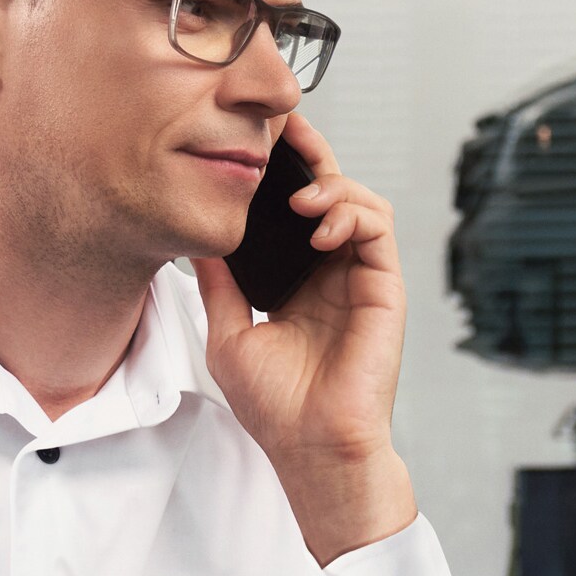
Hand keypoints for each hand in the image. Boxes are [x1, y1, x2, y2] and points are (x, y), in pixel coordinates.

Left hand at [195, 113, 417, 560]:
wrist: (310, 448)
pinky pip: (378, 230)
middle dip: (310, 156)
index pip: (294, 211)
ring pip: (360, 202)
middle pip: (330, 193)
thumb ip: (218, 283)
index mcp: (299, 281)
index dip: (280, 174)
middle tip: (283, 128)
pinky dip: (352, 213)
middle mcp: (333, 274)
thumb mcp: (227, 332)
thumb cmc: (276, 407)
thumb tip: (191, 238)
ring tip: (301, 199)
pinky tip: (321, 224)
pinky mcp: (384, 289)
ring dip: (332, 187)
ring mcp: (360, 280)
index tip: (254, 143)